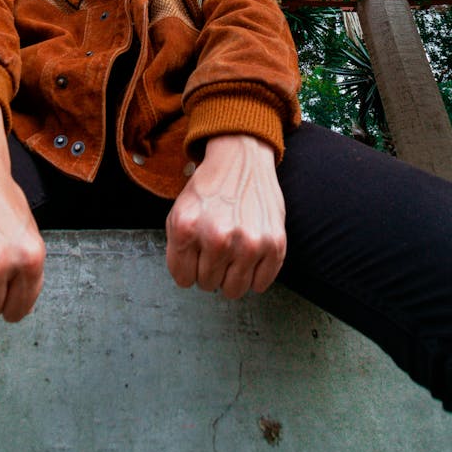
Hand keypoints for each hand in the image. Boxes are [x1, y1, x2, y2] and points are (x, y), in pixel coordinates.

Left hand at [166, 134, 285, 297]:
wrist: (241, 160)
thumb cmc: (209, 189)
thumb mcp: (178, 213)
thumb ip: (177, 248)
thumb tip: (189, 279)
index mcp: (187, 228)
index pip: (183, 278)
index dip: (189, 268)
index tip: (196, 255)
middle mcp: (217, 237)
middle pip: (208, 285)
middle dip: (209, 269)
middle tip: (216, 248)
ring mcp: (248, 242)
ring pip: (233, 291)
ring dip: (231, 277)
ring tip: (232, 253)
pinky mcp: (274, 244)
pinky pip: (260, 286)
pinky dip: (254, 277)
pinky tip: (250, 256)